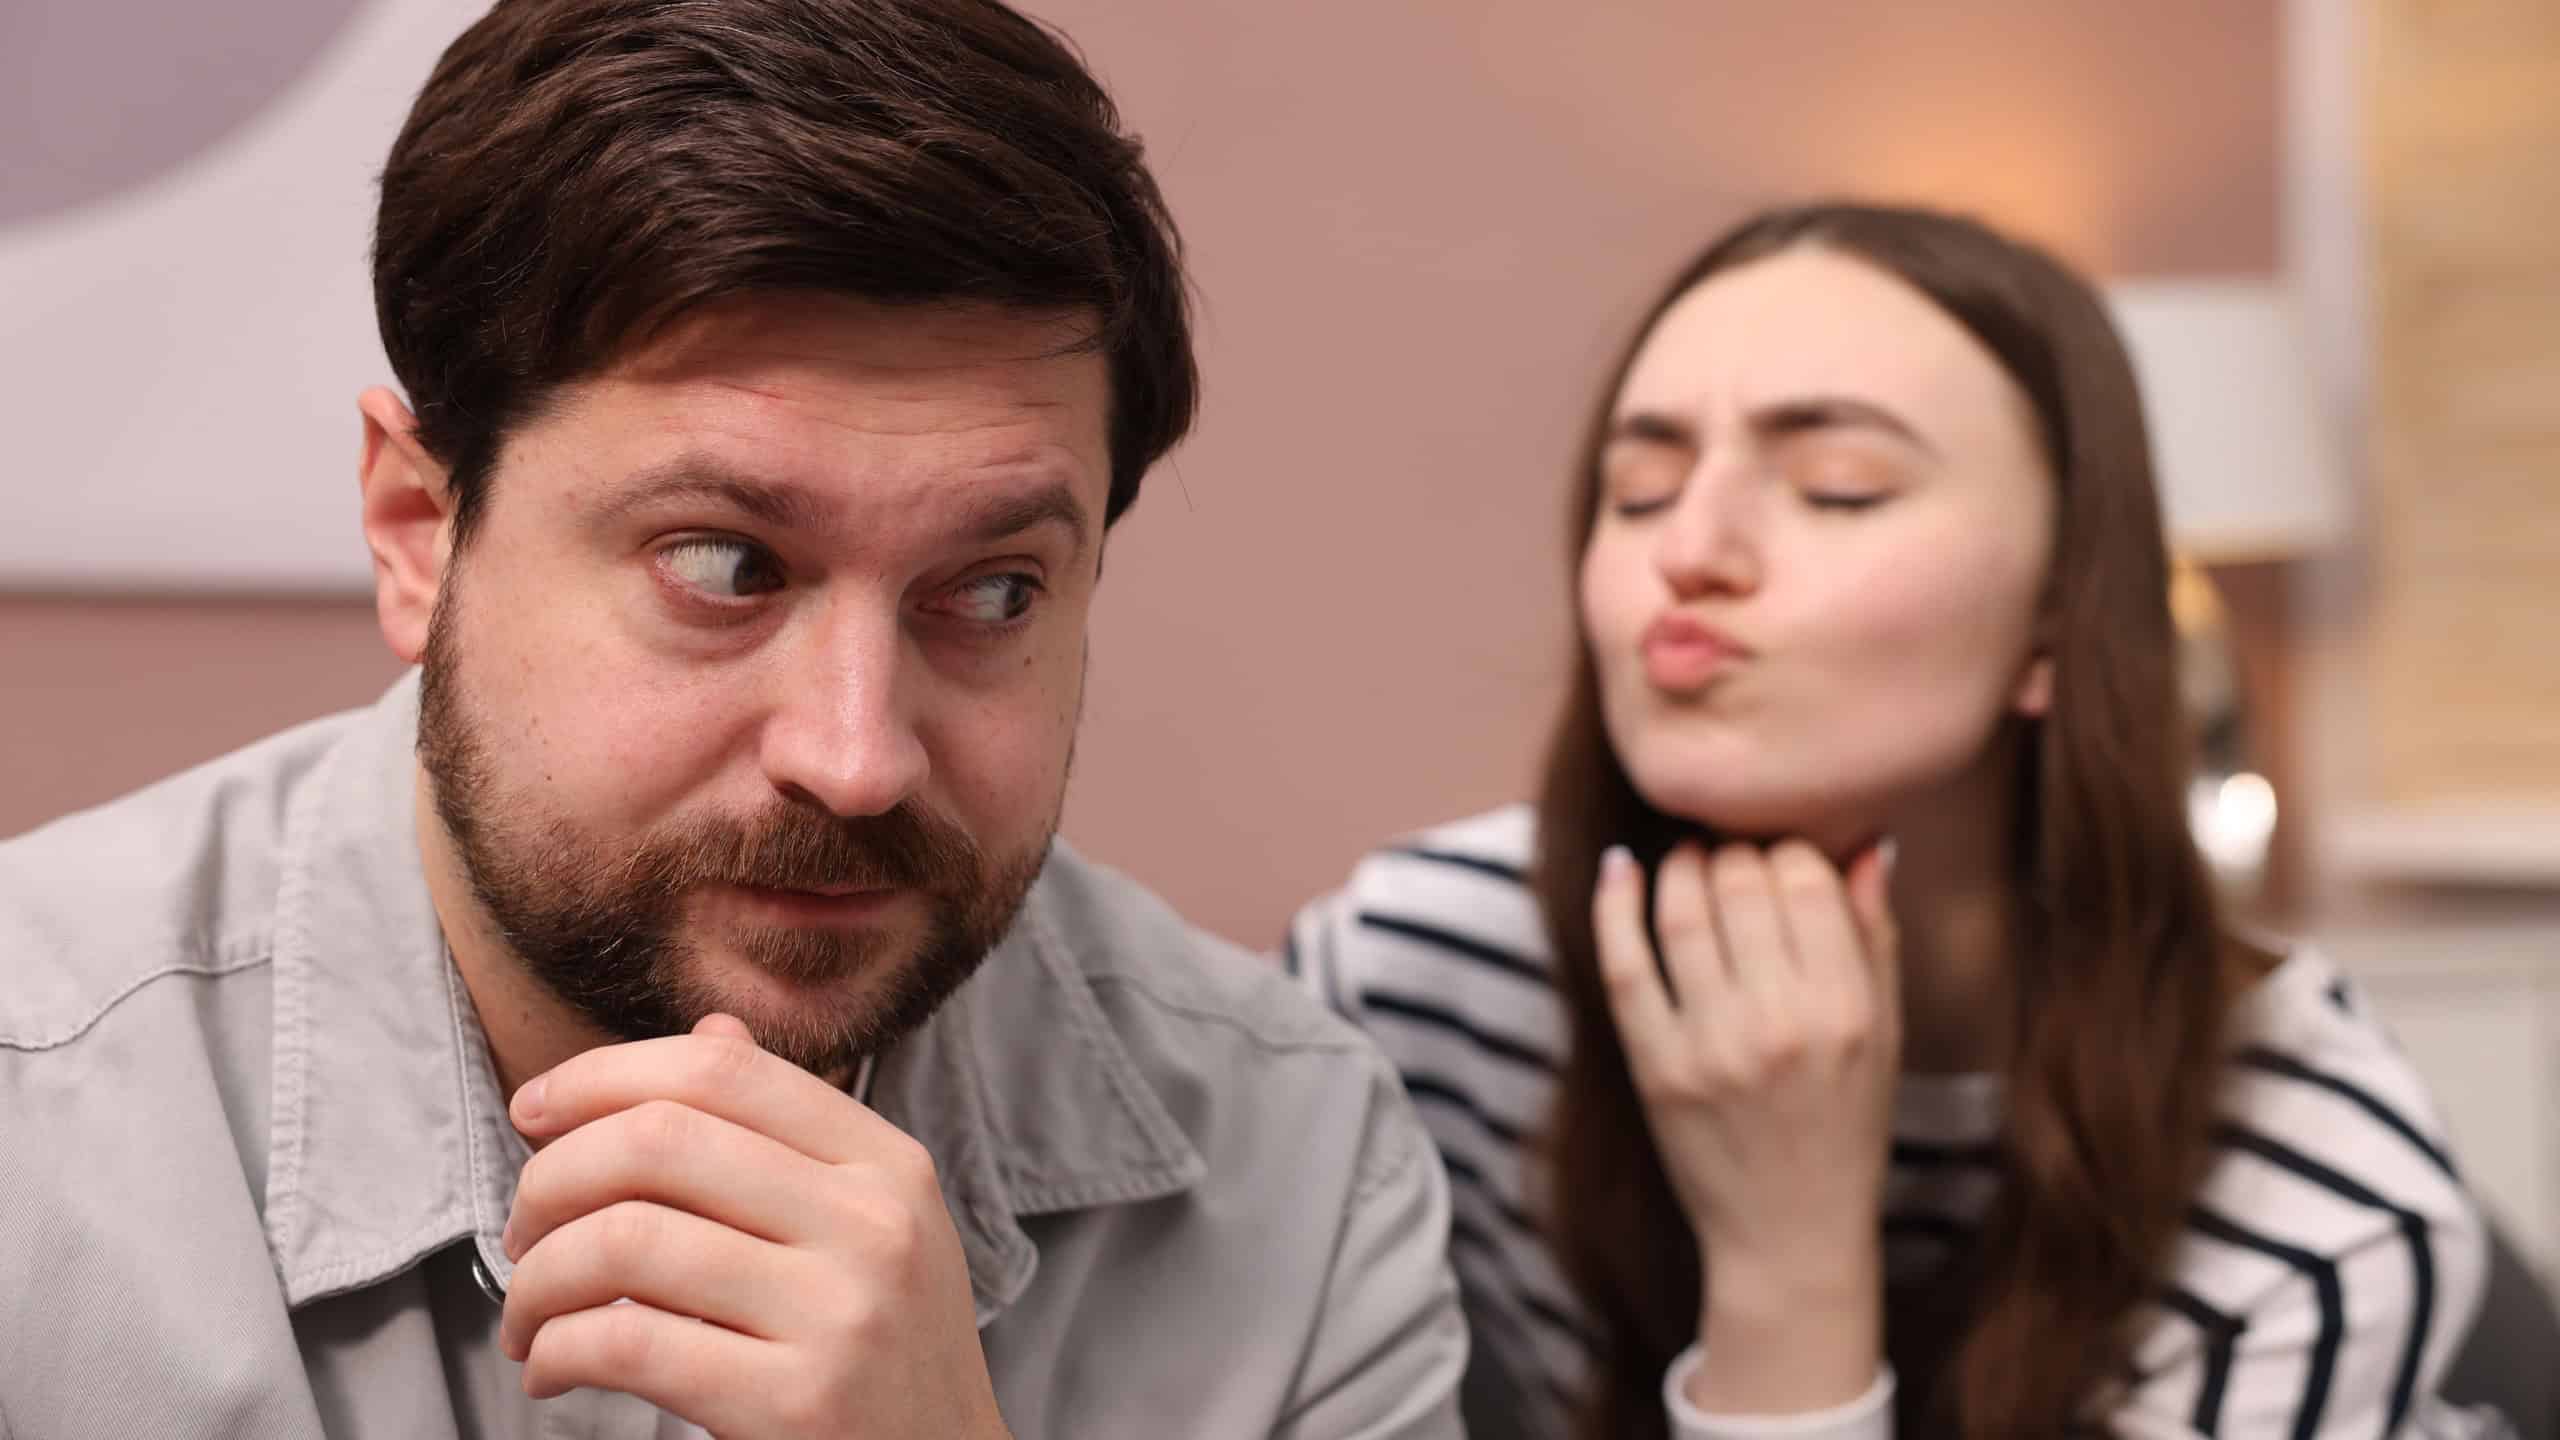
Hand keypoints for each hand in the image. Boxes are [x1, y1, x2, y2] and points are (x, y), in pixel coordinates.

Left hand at [498, 1015, 1009, 1439]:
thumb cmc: (884, 1357)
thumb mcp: (871, 1227)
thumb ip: (789, 1134)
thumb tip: (711, 1029)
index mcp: (885, 1163)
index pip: (722, 1069)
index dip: (601, 1075)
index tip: (531, 1113)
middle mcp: (872, 1223)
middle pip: (658, 1140)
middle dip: (550, 1179)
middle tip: (522, 1232)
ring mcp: (841, 1313)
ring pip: (626, 1241)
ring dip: (538, 1278)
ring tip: (529, 1316)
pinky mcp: (798, 1404)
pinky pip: (627, 1342)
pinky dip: (558, 1349)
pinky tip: (553, 1368)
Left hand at [1592, 840, 1897, 1411]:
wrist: (1789, 1234)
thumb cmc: (1844, 1127)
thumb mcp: (1884, 1036)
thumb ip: (1875, 938)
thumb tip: (1870, 844)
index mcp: (1846, 1009)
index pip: (1806, 880)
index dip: (1788, 849)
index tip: (1779, 854)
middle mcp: (1780, 1023)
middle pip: (1742, 885)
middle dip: (1733, 853)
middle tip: (1729, 851)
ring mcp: (1712, 1046)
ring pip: (1682, 913)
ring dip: (1680, 867)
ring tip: (1686, 858)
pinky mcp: (1655, 1068)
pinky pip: (1624, 966)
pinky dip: (1615, 907)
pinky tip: (1622, 870)